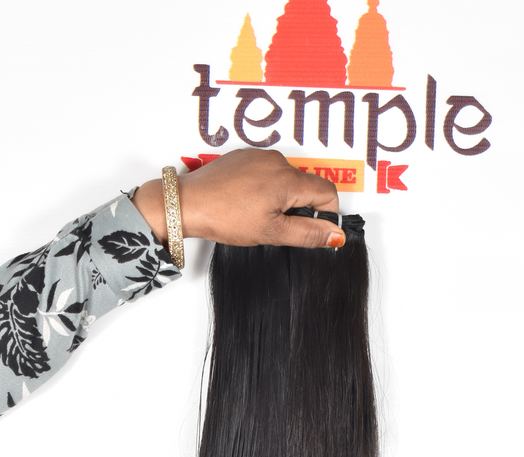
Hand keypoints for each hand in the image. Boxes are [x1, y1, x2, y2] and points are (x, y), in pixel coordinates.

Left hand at [131, 148, 345, 250]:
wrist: (187, 203)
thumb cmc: (225, 217)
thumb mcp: (272, 232)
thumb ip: (307, 232)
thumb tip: (336, 234)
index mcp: (288, 179)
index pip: (327, 192)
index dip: (326, 214)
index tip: (312, 228)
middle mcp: (277, 161)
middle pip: (307, 184)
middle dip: (300, 206)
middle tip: (277, 225)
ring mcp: (259, 155)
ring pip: (286, 178)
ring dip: (282, 196)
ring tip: (258, 214)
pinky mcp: (244, 155)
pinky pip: (267, 170)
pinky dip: (265, 186)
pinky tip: (247, 201)